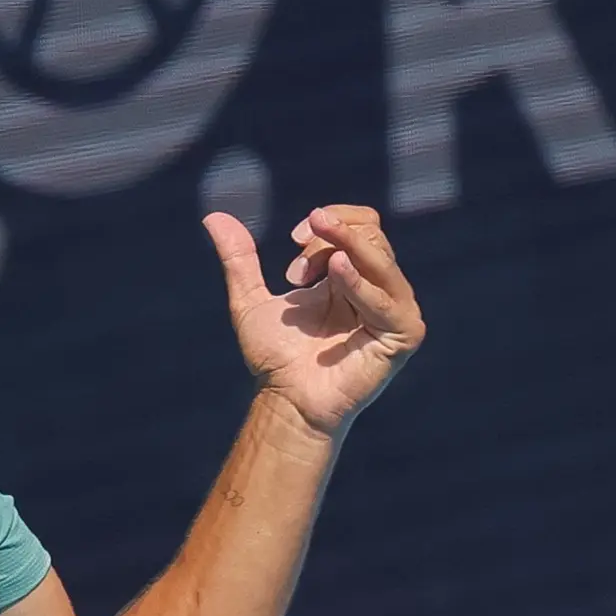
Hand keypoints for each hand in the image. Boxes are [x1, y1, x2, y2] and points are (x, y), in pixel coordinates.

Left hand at [202, 205, 425, 437]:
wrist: (286, 400)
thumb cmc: (275, 357)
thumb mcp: (251, 299)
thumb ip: (238, 259)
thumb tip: (211, 215)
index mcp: (350, 276)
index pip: (361, 224)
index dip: (330, 220)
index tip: (294, 237)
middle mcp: (376, 288)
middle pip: (372, 234)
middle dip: (331, 234)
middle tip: (296, 259)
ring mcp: (394, 309)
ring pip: (380, 257)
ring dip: (343, 246)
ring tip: (308, 267)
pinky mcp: (403, 333)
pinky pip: (387, 298)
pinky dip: (359, 282)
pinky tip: (335, 272)